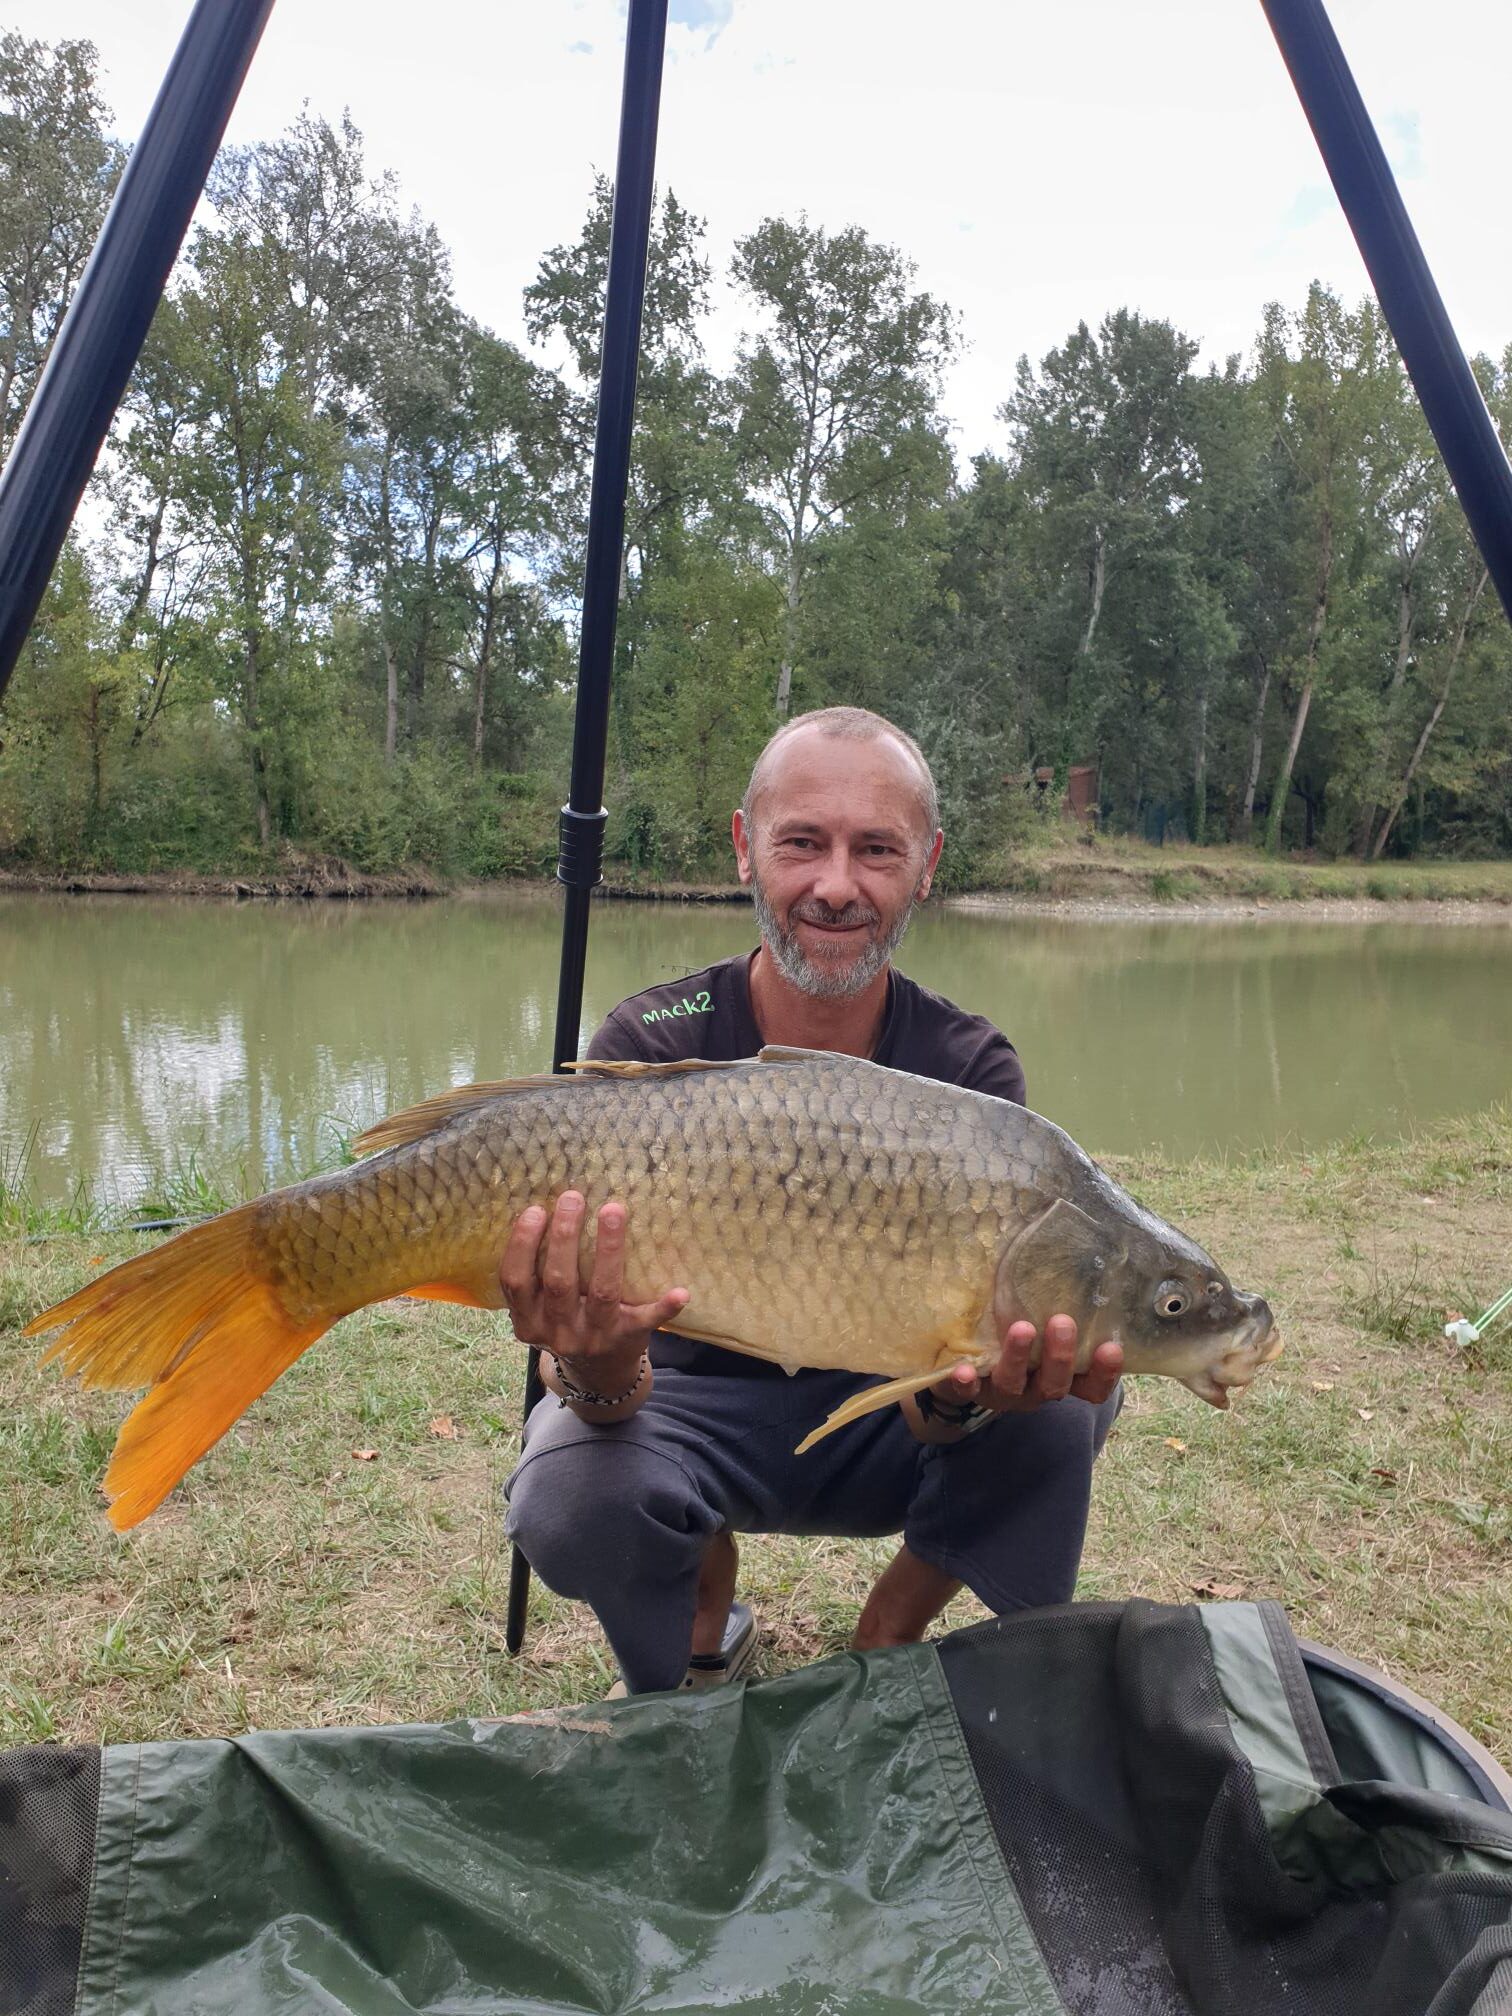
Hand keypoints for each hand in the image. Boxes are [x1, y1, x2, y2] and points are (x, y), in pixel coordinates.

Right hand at [499, 1192, 687, 1401]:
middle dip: (564, 1237)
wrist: (599, 1373)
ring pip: (601, 1292)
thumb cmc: (568, 1321)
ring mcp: (594, 1337)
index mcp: (528, 1320)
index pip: (516, 1281)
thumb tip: (547, 1208)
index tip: (535, 1209)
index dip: (522, 1245)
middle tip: (573, 1197)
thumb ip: (537, 1274)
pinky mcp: (628, 1339)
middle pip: (559, 1281)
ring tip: (612, 1211)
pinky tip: (681, 1291)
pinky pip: (646, 1322)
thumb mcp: (540, 1308)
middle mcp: (557, 1331)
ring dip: (608, 1249)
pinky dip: (664, 1307)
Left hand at [930, 1315, 1122, 1418]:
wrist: (969, 1366)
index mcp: (1060, 1376)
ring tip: (1021, 1328)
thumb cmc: (1019, 1333)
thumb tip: (1066, 1240)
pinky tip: (964, 1370)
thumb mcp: (1042, 1321)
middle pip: (1054, 1384)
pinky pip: (968, 1392)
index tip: (1112, 1348)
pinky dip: (967, 1382)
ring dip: (1018, 1357)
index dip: (1104, 1373)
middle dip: (1060, 1356)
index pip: (1091, 1386)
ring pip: (1014, 1384)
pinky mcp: (971, 1390)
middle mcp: (1035, 1388)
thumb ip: (1058, 1300)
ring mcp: (1003, 1392)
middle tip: (1062, 1322)